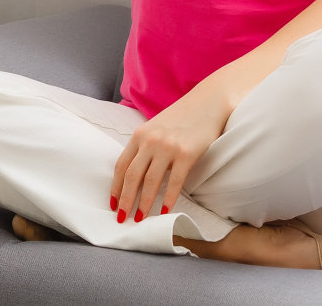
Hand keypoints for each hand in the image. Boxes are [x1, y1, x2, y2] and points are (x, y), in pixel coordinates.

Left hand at [109, 91, 228, 222]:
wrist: (208, 102)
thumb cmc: (181, 118)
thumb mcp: (156, 128)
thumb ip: (145, 147)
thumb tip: (135, 174)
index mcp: (139, 135)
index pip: (121, 166)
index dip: (116, 187)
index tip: (113, 204)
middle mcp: (150, 141)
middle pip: (132, 176)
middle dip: (125, 200)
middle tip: (122, 219)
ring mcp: (168, 147)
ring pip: (150, 181)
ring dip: (144, 203)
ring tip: (140, 219)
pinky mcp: (187, 154)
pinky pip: (175, 182)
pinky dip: (168, 199)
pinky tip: (164, 211)